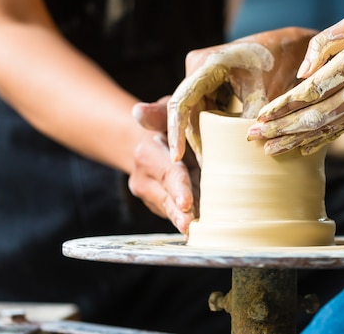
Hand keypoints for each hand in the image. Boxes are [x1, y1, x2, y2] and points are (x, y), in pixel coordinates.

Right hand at [129, 97, 198, 233]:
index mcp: (147, 155)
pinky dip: (189, 220)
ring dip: (184, 221)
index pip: (167, 173)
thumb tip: (138, 111)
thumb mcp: (165, 111)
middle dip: (179, 214)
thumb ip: (156, 113)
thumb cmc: (166, 122)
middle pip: (166, 198)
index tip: (187, 202)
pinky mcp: (159, 205)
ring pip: (170, 210)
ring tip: (197, 232)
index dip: (178, 188)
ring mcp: (150, 195)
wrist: (149, 142)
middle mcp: (144, 179)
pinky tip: (204, 227)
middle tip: (191, 226)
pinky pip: (175, 213)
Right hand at [167, 27, 316, 163]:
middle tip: (205, 169)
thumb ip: (250, 121)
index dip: (176, 132)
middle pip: (187, 111)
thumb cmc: (280, 62)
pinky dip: (214, 128)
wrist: (292, 44)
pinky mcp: (213, 83)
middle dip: (195, 140)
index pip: (181, 102)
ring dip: (205, 136)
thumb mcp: (266, 93)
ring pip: (197, 113)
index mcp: (206, 64)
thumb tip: (239, 153)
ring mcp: (203, 75)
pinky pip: (208, 110)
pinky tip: (221, 150)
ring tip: (212, 165)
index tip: (177, 157)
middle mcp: (198, 67)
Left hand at [247, 34, 343, 154]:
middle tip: (253, 137)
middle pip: (313, 117)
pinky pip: (342, 133)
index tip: (260, 116)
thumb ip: (325, 46)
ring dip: (295, 141)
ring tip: (269, 150)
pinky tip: (302, 149)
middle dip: (281, 129)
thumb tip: (301, 74)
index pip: (310, 92)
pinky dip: (320, 142)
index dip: (284, 106)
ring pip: (326, 130)